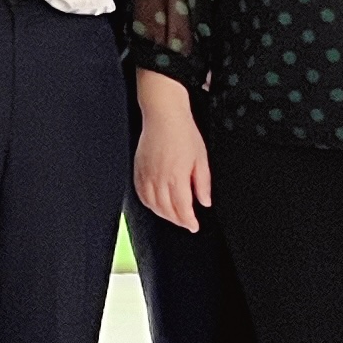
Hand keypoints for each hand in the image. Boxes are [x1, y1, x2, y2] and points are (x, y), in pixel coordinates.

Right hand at [132, 99, 209, 231]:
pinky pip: (140, 193)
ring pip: (152, 204)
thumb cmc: (183, 133)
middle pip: (166, 209)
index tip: (194, 226)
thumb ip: (203, 183)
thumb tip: (205, 201)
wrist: (163, 116)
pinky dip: (148, 204)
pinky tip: (156, 205)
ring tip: (173, 217)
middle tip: (186, 223)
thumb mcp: (201, 158)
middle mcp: (159, 178)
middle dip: (177, 220)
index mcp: (176, 176)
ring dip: (163, 214)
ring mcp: (146, 174)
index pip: (181, 207)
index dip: (188, 221)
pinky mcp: (138, 169)